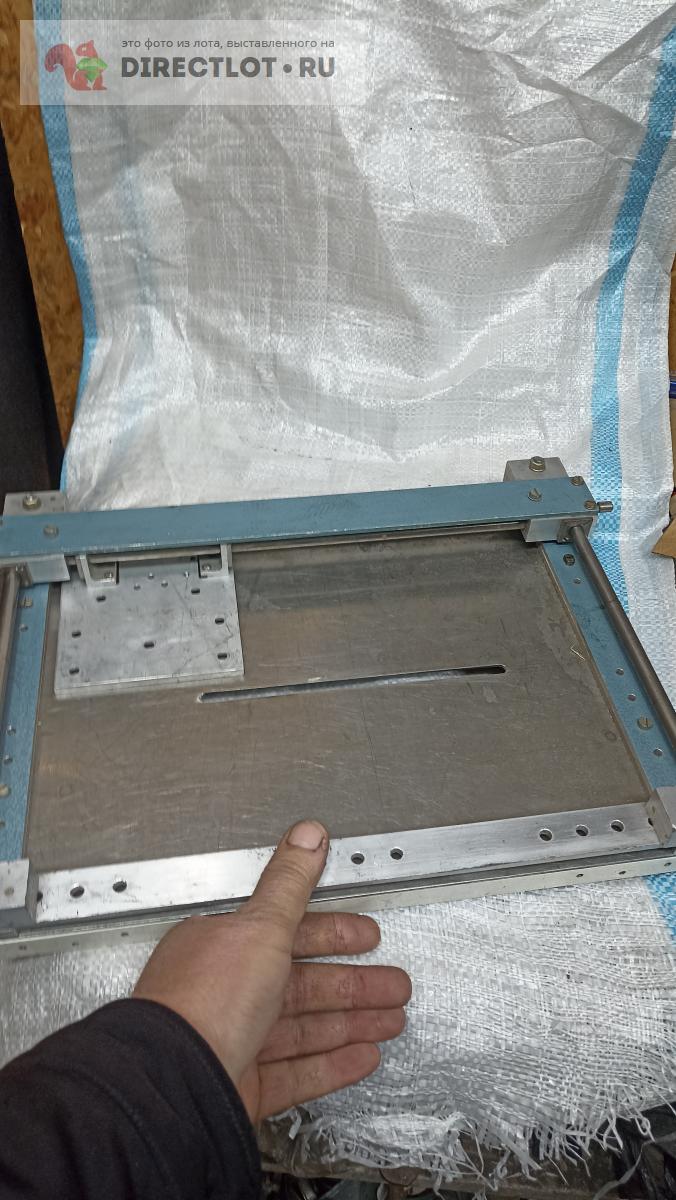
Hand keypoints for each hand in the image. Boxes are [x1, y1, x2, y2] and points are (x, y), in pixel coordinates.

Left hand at [133, 820, 410, 1121]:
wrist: (176, 1082)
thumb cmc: (203, 1001)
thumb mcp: (259, 925)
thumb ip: (289, 883)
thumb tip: (307, 836)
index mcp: (224, 946)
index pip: (290, 933)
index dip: (334, 933)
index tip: (367, 936)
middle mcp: (226, 993)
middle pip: (304, 984)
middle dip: (355, 984)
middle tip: (393, 985)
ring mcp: (234, 1041)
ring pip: (305, 1028)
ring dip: (352, 1022)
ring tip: (390, 1021)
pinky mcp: (243, 1085)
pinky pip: (298, 1071)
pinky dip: (334, 1064)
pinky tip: (362, 1057)